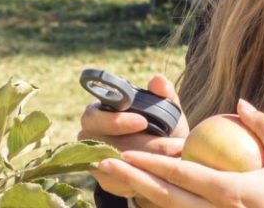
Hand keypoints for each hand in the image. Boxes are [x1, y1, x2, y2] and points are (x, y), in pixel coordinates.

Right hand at [82, 75, 188, 199]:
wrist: (165, 158)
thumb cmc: (162, 128)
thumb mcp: (166, 112)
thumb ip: (163, 95)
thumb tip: (158, 80)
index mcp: (99, 113)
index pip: (94, 116)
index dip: (116, 121)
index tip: (143, 122)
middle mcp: (90, 137)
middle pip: (100, 144)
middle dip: (136, 145)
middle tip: (168, 145)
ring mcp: (95, 161)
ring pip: (112, 165)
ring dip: (143, 163)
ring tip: (173, 158)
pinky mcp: (105, 180)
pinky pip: (118, 182)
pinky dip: (141, 177)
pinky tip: (162, 173)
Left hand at [96, 100, 263, 207]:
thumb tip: (239, 103)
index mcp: (232, 193)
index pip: (184, 176)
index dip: (153, 164)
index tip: (128, 152)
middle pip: (166, 198)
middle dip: (132, 180)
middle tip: (103, 164)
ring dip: (139, 194)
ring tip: (112, 177)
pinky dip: (161, 206)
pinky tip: (141, 192)